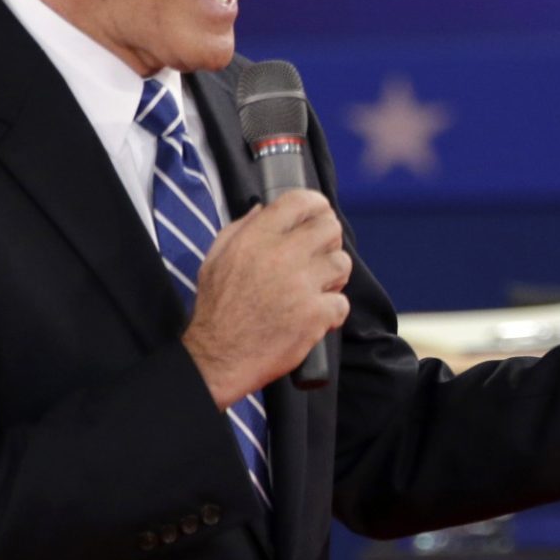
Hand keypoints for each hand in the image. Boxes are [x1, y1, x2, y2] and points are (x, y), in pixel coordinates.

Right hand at [181, 189, 351, 408]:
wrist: (218, 358)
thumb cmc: (216, 309)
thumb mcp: (216, 258)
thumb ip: (241, 228)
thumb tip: (263, 209)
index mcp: (257, 237)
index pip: (300, 201)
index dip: (315, 204)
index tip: (318, 214)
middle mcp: (282, 255)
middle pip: (330, 228)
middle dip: (329, 239)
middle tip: (320, 254)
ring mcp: (301, 285)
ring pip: (342, 263)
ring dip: (334, 275)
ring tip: (319, 286)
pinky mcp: (314, 315)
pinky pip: (342, 303)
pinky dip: (333, 311)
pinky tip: (317, 315)